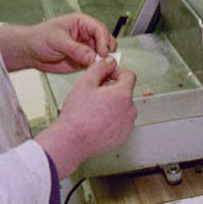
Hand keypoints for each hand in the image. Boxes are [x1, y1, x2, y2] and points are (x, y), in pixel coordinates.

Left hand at [0, 14, 114, 72]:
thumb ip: (75, 48)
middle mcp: (87, 35)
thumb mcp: (57, 40)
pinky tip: (94, 72)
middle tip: (102, 62)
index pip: (100, 29)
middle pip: (107, 41)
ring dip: (104, 62)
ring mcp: (86, 48)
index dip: (104, 40)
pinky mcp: (84, 61)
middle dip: (107, 52)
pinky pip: (96, 65)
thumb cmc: (40, 38)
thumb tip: (92, 56)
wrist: (30, 52)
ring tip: (98, 68)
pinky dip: (98, 69)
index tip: (103, 52)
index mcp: (82, 23)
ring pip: (104, 55)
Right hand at [34, 59, 137, 175]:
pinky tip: (97, 122)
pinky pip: (121, 122)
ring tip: (94, 111)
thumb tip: (110, 62)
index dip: (116, 73)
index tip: (105, 77)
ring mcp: (128, 125)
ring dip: (113, 105)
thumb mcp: (85, 83)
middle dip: (112, 90)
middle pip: (125, 92)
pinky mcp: (123, 136)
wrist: (72, 141)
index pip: (129, 75)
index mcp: (123, 95)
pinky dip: (112, 120)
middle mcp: (130, 110)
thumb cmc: (77, 115)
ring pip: (123, 108)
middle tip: (94, 95)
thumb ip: (100, 68)